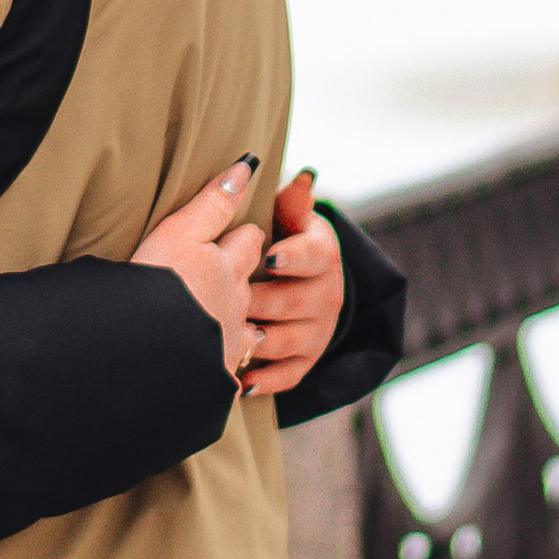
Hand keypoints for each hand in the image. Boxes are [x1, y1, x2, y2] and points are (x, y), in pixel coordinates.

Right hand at [130, 158, 266, 367]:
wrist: (145, 353)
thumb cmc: (158, 285)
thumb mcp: (180, 234)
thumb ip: (213, 204)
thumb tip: (247, 166)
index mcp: (226, 269)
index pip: (248, 242)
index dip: (244, 235)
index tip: (240, 233)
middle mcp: (235, 306)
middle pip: (248, 287)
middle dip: (242, 282)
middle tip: (229, 277)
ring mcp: (228, 345)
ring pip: (246, 334)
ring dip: (237, 329)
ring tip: (223, 328)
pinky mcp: (215, 379)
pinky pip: (229, 374)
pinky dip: (224, 369)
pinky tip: (212, 371)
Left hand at [231, 172, 346, 397]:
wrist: (295, 281)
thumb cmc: (279, 239)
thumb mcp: (287, 217)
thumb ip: (290, 202)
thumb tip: (304, 177)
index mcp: (322, 254)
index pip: (315, 255)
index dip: (293, 257)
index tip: (268, 257)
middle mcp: (327, 294)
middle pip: (296, 301)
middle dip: (262, 301)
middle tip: (233, 301)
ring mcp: (318, 331)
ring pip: (288, 340)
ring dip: (259, 341)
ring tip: (231, 339)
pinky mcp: (306, 361)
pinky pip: (288, 376)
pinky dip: (264, 381)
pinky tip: (240, 381)